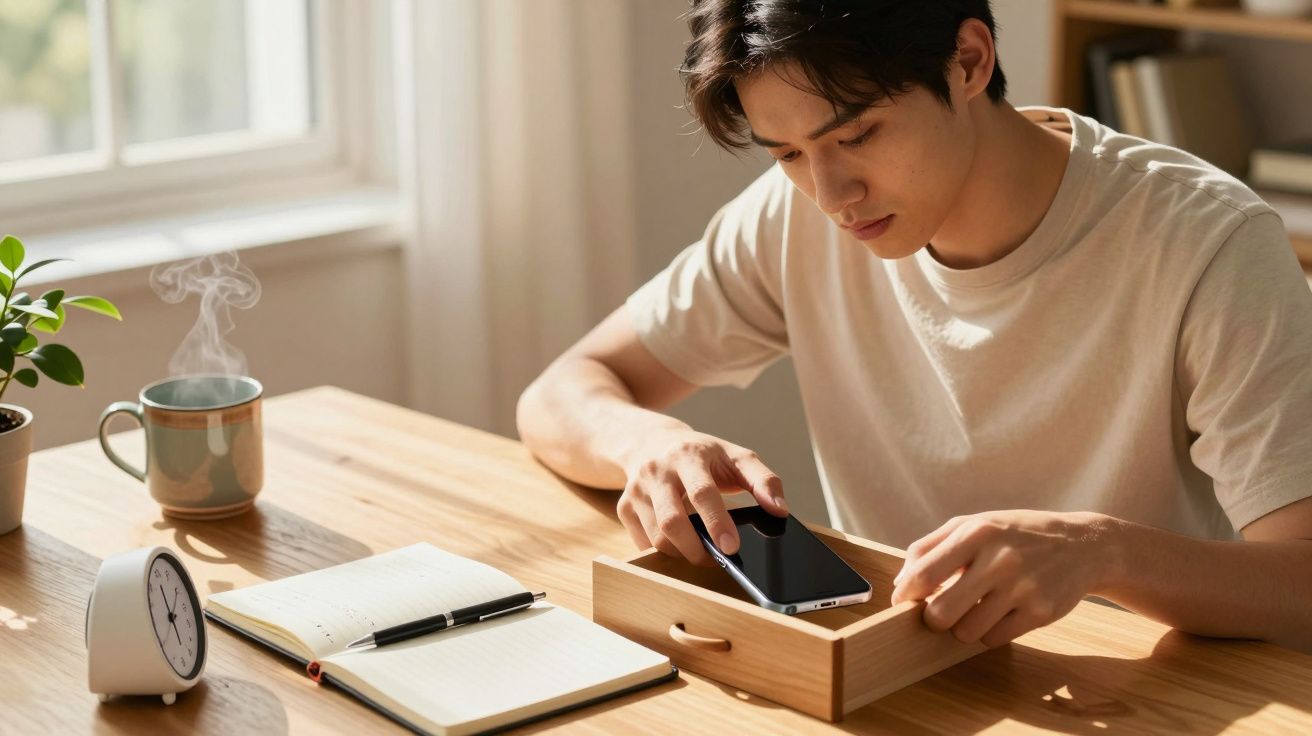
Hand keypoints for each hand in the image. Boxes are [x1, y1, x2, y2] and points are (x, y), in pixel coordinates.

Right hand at [617, 429, 787, 565]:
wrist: (651, 441)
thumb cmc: (701, 454)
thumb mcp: (735, 456)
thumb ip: (763, 480)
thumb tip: (781, 510)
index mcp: (688, 456)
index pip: (702, 493)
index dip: (717, 522)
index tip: (732, 548)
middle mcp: (657, 471)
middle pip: (672, 521)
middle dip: (697, 549)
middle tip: (719, 560)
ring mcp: (636, 489)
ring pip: (657, 537)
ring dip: (682, 553)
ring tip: (702, 552)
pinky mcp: (623, 506)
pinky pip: (643, 542)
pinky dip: (663, 550)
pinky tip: (678, 542)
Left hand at [890, 510, 1117, 647]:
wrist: (1083, 545)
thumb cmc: (1016, 534)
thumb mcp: (974, 524)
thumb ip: (931, 547)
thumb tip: (900, 583)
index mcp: (977, 532)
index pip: (924, 573)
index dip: (906, 595)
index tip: (902, 603)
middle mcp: (1000, 559)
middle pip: (942, 613)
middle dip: (933, 620)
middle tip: (939, 613)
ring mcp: (1023, 588)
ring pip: (967, 632)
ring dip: (963, 627)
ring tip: (975, 609)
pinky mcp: (1041, 612)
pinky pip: (995, 639)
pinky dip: (989, 633)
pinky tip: (1000, 613)